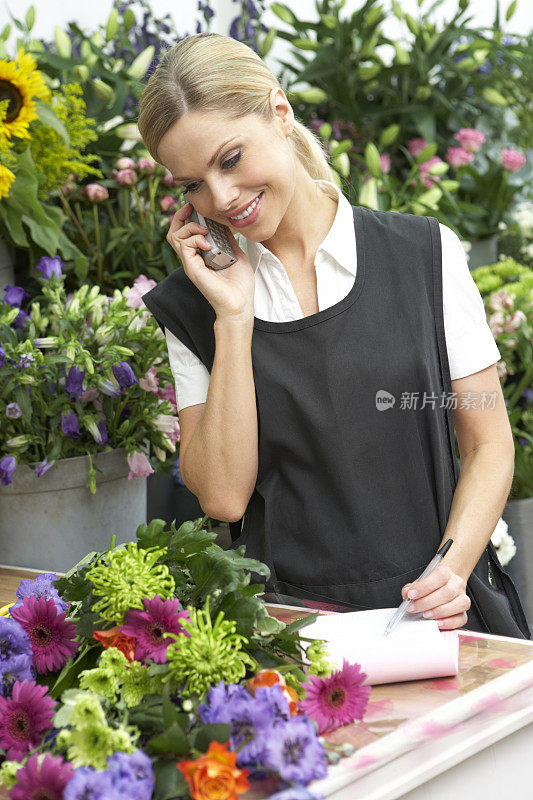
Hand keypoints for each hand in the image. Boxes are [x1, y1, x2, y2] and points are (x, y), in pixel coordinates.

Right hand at [166, 200, 254, 320]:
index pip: (186, 232)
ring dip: (189, 227)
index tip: (196, 207)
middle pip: (174, 232)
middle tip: (191, 208)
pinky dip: (194, 239)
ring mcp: (191, 263)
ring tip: (204, 230)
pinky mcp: (192, 268)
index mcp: (201, 255)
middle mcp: (193, 258)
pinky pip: (183, 246)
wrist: (240, 303)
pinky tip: (207, 243)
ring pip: (175, 236)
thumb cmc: (239, 284)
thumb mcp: (235, 254)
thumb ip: (228, 239)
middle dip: (181, 216)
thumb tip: (226, 223)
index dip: (188, 217)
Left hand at [401, 564, 470, 630]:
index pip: (439, 576)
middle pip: (447, 592)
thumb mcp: (419, 582)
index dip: (424, 586)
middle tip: (413, 608)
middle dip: (427, 602)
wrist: (444, 586)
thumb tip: (407, 595)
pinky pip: (462, 618)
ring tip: (426, 615)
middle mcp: (456, 583)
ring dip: (440, 612)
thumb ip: (411, 588)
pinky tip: (437, 623)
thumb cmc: (430, 586)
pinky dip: (449, 622)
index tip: (411, 594)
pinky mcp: (464, 612)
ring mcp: (463, 598)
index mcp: (445, 572)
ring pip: (459, 604)